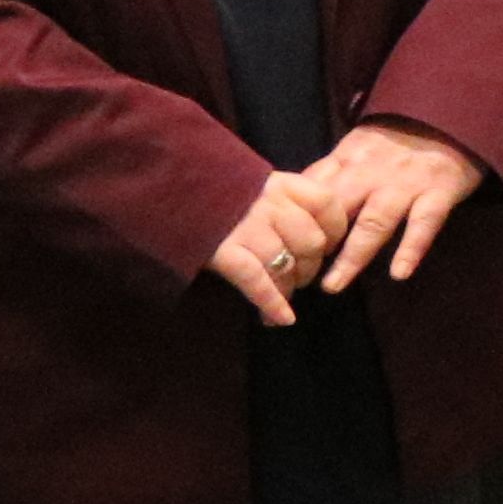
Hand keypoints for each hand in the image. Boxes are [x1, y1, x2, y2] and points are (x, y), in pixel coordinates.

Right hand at [208, 181, 332, 326]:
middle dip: (311, 266)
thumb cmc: (219, 191)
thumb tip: (318, 237)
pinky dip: (272, 303)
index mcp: (282, 183)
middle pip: (311, 242)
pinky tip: (281, 319)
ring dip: (290, 287)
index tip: (327, 245)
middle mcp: (269, 203)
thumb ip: (288, 201)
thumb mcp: (258, 184)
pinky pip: (257, 281)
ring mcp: (246, 227)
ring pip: (286, 264)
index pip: (328, 205)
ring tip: (284, 294)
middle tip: (299, 275)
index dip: (334, 231)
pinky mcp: (223, 251)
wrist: (168, 188)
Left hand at [288, 122, 487, 288]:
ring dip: (352, 256)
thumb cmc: (398, 140)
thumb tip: (286, 205)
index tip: (275, 253)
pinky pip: (424, 223)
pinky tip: (399, 273)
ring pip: (374, 221)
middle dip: (313, 244)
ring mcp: (406, 183)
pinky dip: (412, 248)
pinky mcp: (439, 191)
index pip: (310, 193)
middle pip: (335, 211)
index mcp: (347, 159)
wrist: (450, 116)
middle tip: (294, 278)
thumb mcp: (356, 148)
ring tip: (333, 286)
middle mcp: (371, 172)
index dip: (290, 224)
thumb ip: (328, 176)